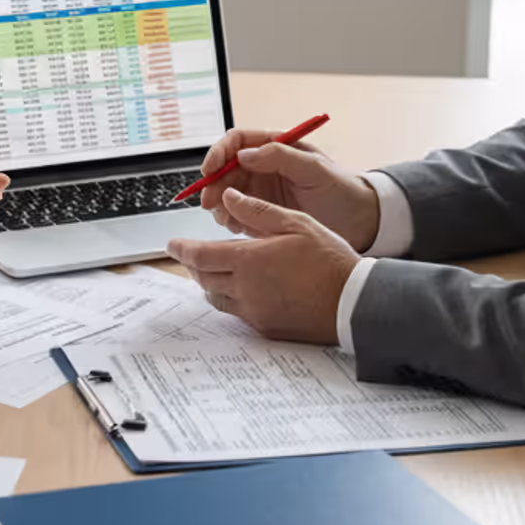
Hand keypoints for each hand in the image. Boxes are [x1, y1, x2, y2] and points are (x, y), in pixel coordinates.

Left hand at [166, 189, 357, 343]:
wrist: (354, 302)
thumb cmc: (329, 260)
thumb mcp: (295, 223)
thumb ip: (257, 211)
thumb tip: (230, 197)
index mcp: (248, 260)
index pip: (200, 255)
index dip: (182, 249)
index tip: (171, 244)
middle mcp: (245, 289)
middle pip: (203, 277)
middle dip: (191, 264)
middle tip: (186, 255)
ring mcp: (253, 311)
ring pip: (216, 297)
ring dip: (208, 282)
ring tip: (210, 270)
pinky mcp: (264, 326)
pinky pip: (235, 312)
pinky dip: (228, 298)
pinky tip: (238, 289)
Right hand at [195, 127, 380, 250]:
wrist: (361, 222)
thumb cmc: (343, 190)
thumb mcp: (315, 169)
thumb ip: (281, 156)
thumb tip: (245, 154)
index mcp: (275, 147)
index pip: (236, 142)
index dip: (218, 153)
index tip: (210, 170)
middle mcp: (264, 167)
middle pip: (225, 169)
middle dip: (213, 184)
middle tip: (209, 202)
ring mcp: (261, 190)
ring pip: (227, 192)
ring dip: (220, 204)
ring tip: (225, 219)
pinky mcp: (262, 213)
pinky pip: (236, 213)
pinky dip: (229, 219)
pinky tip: (235, 228)